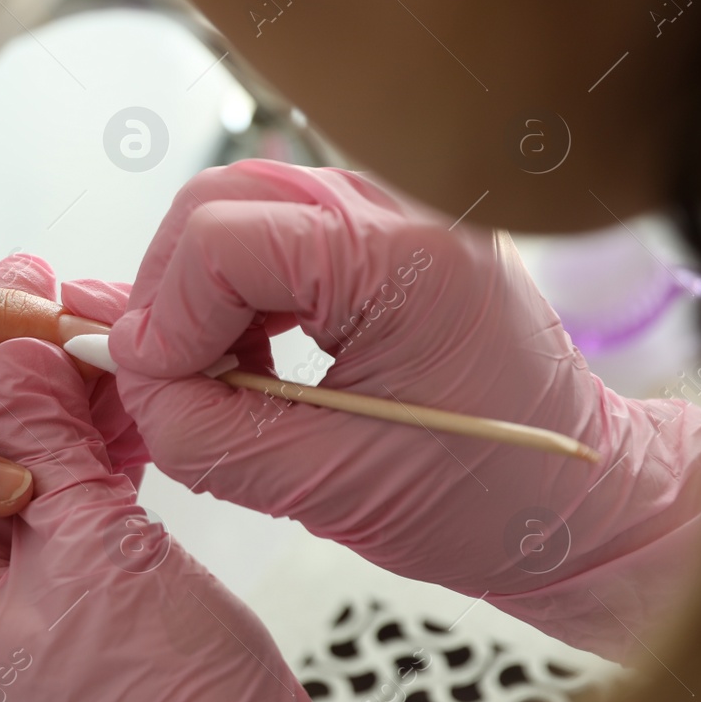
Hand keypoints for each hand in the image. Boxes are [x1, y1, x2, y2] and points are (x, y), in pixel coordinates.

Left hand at [0, 255, 383, 701]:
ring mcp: (33, 599)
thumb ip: (46, 446)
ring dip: (74, 408)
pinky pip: (82, 506)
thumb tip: (9, 361)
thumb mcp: (96, 554)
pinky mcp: (91, 599)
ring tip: (112, 340)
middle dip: (30, 377)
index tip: (12, 295)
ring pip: (39, 473)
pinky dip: (104, 453)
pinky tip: (133, 405)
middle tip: (68, 303)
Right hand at [111, 160, 700, 655]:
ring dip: (199, 292)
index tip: (160, 387)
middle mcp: (399, 203)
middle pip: (217, 202)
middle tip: (171, 377)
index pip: (221, 239)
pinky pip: (269, 229)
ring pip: (235, 209)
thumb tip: (128, 375)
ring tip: (217, 371)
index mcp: (404, 255)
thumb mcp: (324, 485)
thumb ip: (204, 431)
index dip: (166, 317)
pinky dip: (234, 290)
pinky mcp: (379, 229)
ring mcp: (391, 206)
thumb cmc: (482, 498)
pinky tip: (250, 352)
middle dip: (170, 293)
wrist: (572, 499)